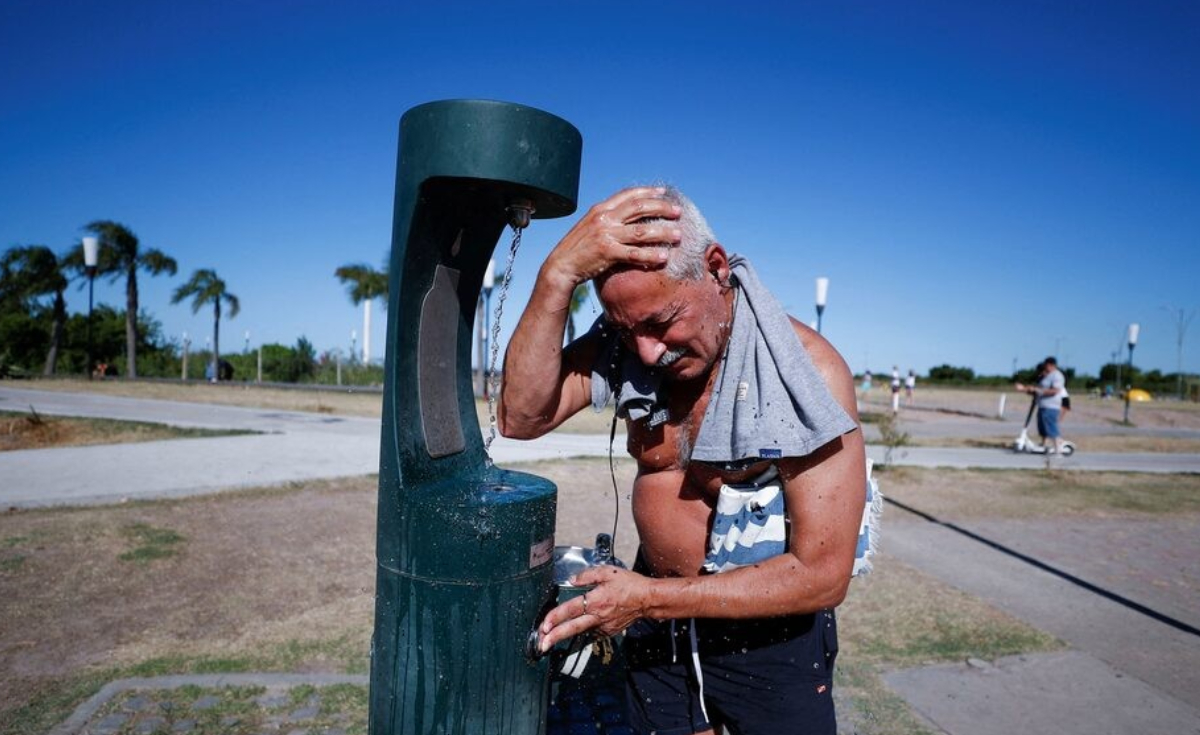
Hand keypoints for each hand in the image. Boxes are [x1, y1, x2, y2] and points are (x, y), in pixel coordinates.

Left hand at [538, 565, 650, 651]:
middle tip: (541, 645)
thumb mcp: (607, 572)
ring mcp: (603, 626)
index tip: (544, 625)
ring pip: (580, 632)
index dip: (555, 617)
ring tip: (550, 639)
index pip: (570, 610)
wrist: (647, 599)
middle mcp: (598, 616)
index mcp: (596, 600)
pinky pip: (591, 631)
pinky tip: (576, 628)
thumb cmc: (629, 584)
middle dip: (554, 638)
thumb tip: (572, 580)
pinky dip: (583, 629)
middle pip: (572, 628)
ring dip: (565, 635)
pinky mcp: (608, 631)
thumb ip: (587, 575)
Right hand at [542, 187, 681, 289]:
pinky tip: (664, 257)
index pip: (628, 195)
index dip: (648, 192)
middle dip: (662, 208)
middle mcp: (604, 218)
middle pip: (639, 208)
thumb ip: (607, 219)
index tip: (663, 192)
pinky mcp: (607, 253)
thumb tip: (626, 216)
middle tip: (678, 212)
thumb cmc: (577, 248)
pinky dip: (651, 255)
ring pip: (641, 231)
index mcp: (600, 209)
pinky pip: (635, 253)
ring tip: (678, 235)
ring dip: (663, 232)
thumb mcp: (590, 226)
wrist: (560, 265)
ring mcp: (606, 235)